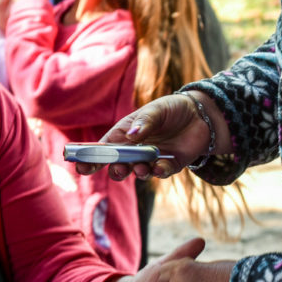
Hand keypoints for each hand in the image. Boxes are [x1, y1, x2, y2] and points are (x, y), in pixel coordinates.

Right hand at [75, 93, 211, 180]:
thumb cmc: (173, 108)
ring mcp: (151, 159)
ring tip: (142, 168)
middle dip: (115, 170)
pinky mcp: (168, 165)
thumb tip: (131, 135)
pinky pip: (159, 173)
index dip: (90, 157)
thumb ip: (144, 122)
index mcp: (126, 133)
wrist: (201, 115)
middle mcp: (136, 149)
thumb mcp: (157, 109)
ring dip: (137, 172)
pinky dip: (157, 172)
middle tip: (117, 170)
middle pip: (117, 165)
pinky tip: (159, 167)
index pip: (104, 147)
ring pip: (137, 172)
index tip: (79, 165)